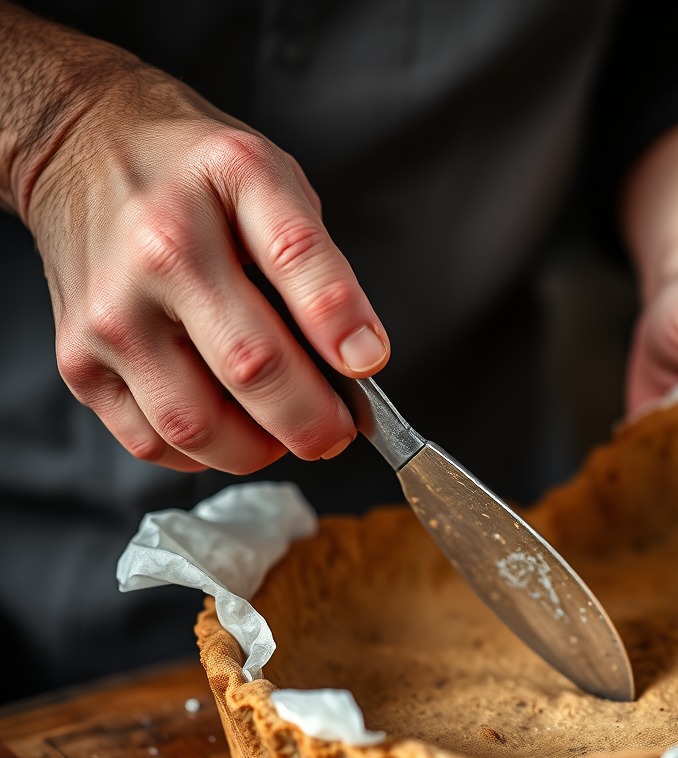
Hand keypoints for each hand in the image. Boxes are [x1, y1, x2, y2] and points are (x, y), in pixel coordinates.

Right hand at [22, 51, 387, 473]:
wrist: (78, 150)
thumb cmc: (189, 176)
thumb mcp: (272, 180)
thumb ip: (319, 264)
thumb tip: (360, 355)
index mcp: (220, 190)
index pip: (293, 258)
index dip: (339, 322)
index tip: (366, 362)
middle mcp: (156, 254)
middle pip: (250, 366)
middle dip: (311, 418)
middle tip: (335, 430)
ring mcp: (110, 316)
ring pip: (197, 424)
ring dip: (257, 448)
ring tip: (280, 431)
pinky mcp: (79, 362)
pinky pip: (152, 442)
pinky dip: (203, 454)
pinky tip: (226, 428)